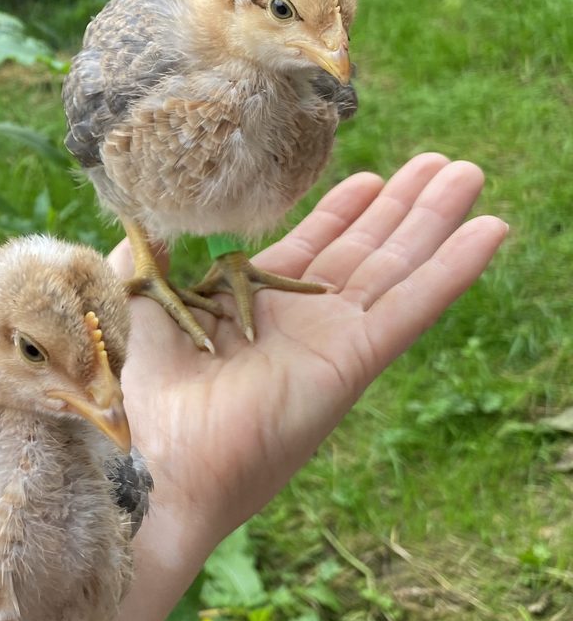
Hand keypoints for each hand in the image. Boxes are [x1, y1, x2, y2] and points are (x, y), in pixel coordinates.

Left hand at [113, 154, 507, 566]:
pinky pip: (411, 307)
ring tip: (469, 174)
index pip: (307, 250)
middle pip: (363, 254)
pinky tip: (490, 230)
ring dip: (435, 221)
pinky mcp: (350, 363)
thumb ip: (148, 252)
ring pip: (395, 270)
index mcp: (244, 309)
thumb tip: (147, 209)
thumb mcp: (134, 298)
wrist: (148, 457)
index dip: (341, 213)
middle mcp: (293, 326)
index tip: (372, 178)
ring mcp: (327, 344)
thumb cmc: (129, 389)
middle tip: (442, 162)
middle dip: (402, 207)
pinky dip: (452, 268)